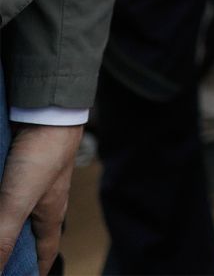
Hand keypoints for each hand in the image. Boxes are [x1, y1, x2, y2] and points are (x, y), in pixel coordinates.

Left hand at [0, 122, 80, 275]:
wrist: (46, 111)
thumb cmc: (42, 155)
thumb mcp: (17, 203)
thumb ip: (3, 238)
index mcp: (50, 215)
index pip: (46, 252)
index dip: (38, 269)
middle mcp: (42, 201)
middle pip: (30, 233)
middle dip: (16, 248)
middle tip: (5, 258)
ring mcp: (31, 183)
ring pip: (17, 211)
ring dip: (6, 225)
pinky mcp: (19, 166)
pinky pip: (7, 191)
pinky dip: (1, 200)